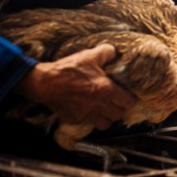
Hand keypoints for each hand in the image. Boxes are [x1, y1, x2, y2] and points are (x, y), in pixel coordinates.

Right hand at [14, 44, 136, 129]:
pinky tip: (88, 109)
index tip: (127, 95)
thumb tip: (115, 52)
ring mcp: (87, 115)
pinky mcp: (75, 119)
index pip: (129, 102)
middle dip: (120, 108)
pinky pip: (88, 124)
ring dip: (107, 117)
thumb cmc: (68, 69)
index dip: (130, 99)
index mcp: (106, 90)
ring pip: (106, 124)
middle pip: (119, 114)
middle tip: (116, 101)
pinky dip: (91, 119)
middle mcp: (99, 105)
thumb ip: (107, 53)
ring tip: (105, 108)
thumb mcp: (90, 55)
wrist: (46, 83)